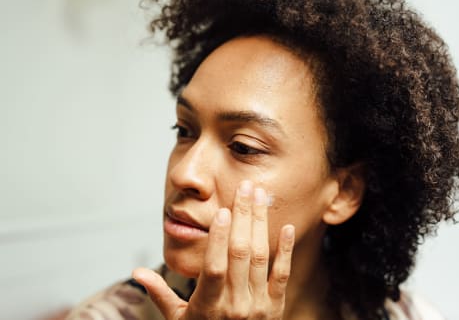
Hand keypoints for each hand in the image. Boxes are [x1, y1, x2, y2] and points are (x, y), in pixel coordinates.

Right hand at [132, 180, 294, 319]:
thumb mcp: (177, 319)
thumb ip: (159, 293)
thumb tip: (136, 271)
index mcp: (208, 305)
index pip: (215, 266)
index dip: (220, 237)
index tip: (223, 210)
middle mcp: (235, 304)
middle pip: (241, 253)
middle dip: (243, 216)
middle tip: (245, 187)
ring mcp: (258, 306)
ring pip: (260, 257)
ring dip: (261, 224)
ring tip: (260, 196)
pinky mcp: (275, 306)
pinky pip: (282, 275)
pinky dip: (286, 251)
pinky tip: (287, 227)